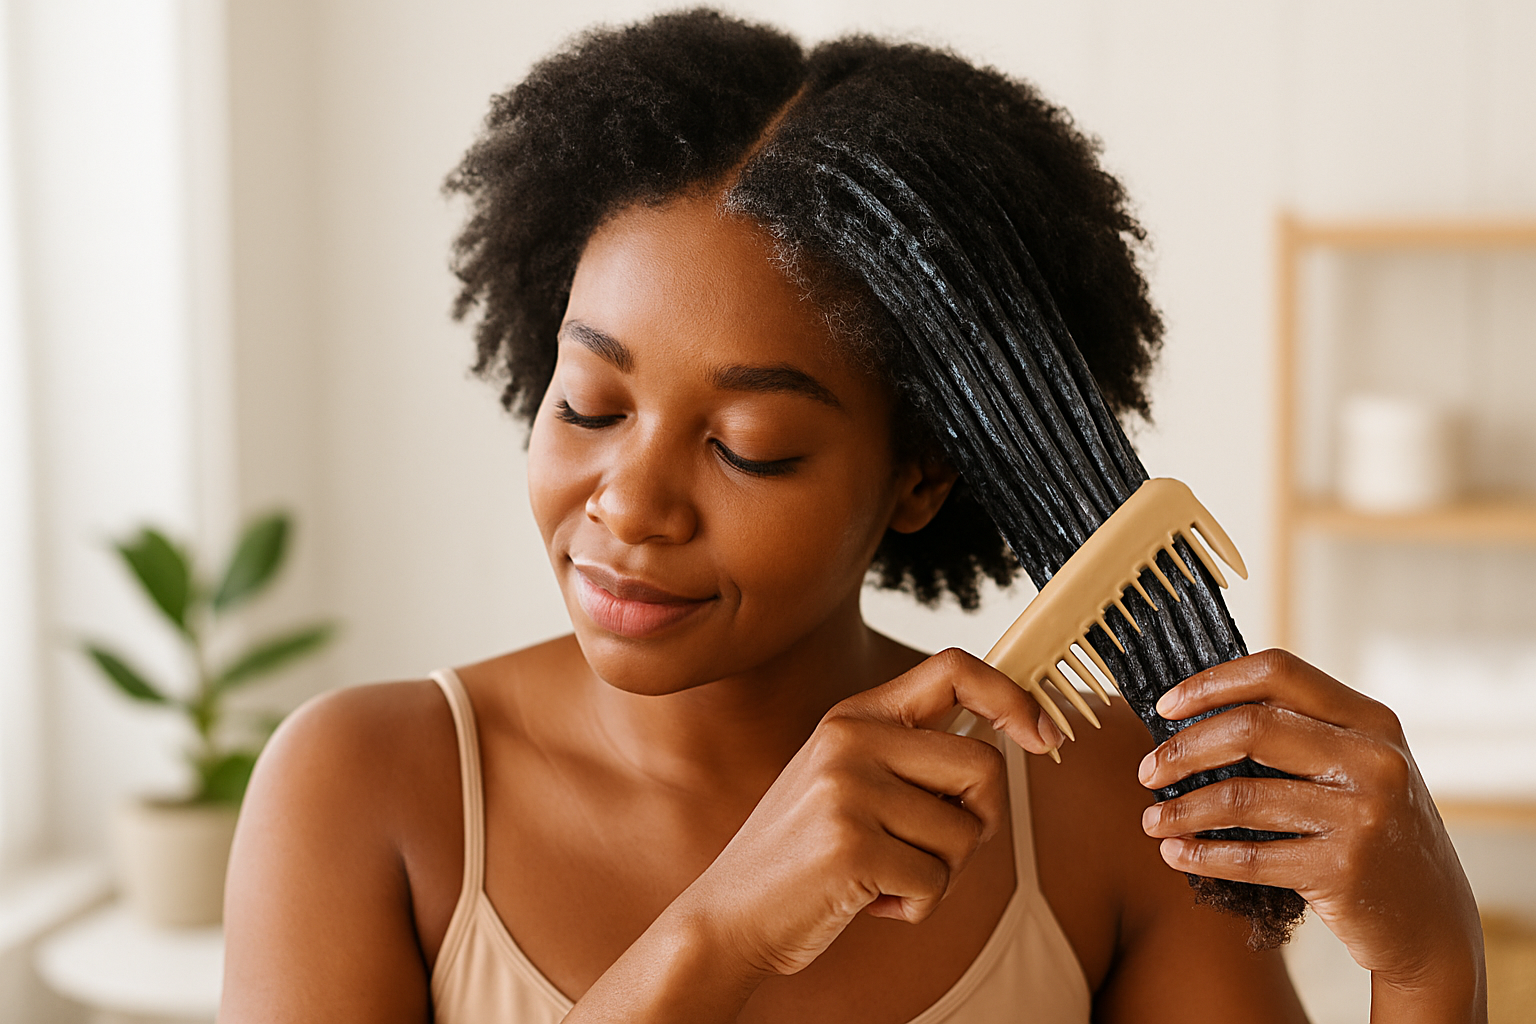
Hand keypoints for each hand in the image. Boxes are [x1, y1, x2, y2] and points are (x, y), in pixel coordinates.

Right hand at [668, 648, 1062, 979]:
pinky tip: (869, 902)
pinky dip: (916, 907)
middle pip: (983, 765)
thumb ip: (909, 754)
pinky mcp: (850, 845)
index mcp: (854, 716)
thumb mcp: (846, 781)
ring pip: (966, 833)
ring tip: (885, 876)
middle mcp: (850, 740)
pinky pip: (936, 882)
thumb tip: (1008, 742)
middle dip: (980, 822)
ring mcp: (847, 789)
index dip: (1012, 697)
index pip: (954, 668)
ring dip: (940, 874)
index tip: (1042, 736)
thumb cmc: (803, 857)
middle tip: (936, 850)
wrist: (729, 915)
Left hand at [1137, 650, 1485, 1018]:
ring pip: (1241, 797)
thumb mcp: (1358, 768)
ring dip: (1181, 809)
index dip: (1212, 683)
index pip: (1278, 672)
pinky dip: (1202, 855)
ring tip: (1151, 820)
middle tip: (1147, 770)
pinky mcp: (1343, 870)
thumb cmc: (1374, 833)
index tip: (1165, 706)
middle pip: (1251, 728)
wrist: (1431, 922)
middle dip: (1184, 749)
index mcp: (1371, 721)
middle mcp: (1373, 760)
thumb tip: (1192, 716)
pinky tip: (1175, 854)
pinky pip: (1250, 857)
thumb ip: (1300, 733)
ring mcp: (1362, 815)